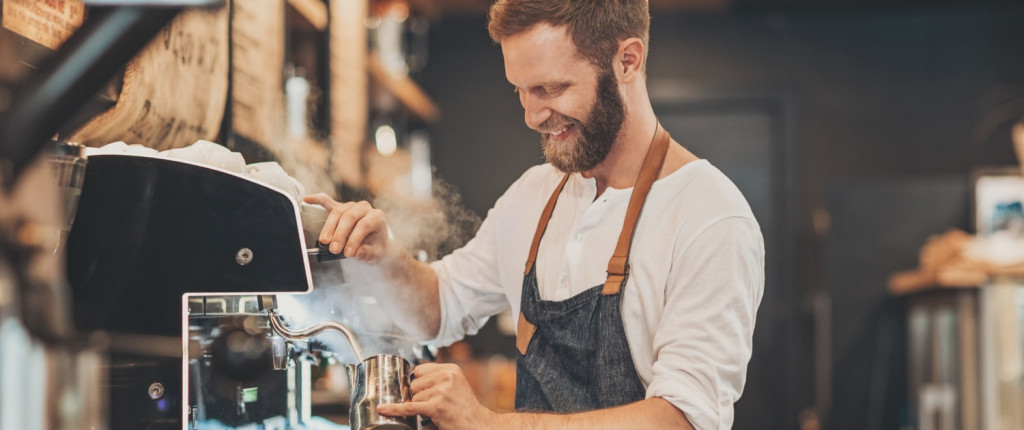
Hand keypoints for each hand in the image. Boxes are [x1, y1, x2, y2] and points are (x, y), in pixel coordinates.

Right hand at [302, 193, 391, 263]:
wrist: (373, 244)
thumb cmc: (374, 248)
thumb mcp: (376, 254)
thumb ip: (368, 253)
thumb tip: (357, 253)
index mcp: (377, 217)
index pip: (364, 225)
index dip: (354, 239)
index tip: (347, 253)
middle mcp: (364, 208)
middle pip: (349, 217)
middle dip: (340, 234)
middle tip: (333, 249)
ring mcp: (351, 206)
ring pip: (338, 212)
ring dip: (329, 227)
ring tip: (324, 242)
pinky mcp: (339, 207)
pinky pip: (327, 201)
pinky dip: (317, 200)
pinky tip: (307, 199)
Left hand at [377, 363, 499, 429]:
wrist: (478, 425)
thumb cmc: (465, 409)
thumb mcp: (456, 385)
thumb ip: (437, 379)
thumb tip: (411, 381)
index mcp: (450, 369)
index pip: (419, 370)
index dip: (418, 382)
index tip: (422, 390)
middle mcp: (447, 377)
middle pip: (414, 383)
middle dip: (419, 396)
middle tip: (434, 405)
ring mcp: (442, 392)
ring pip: (413, 397)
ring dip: (421, 407)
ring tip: (438, 412)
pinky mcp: (437, 407)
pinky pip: (409, 407)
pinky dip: (395, 409)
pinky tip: (384, 409)